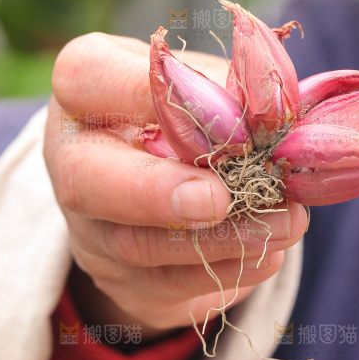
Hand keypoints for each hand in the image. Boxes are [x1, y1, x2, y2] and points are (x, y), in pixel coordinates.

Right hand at [43, 32, 307, 339]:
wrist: (172, 178)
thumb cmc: (192, 110)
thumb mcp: (206, 82)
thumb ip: (227, 89)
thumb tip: (271, 114)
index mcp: (85, 90)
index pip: (88, 75)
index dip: (144, 93)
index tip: (212, 114)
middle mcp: (72, 157)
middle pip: (88, 180)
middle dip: (158, 193)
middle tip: (220, 199)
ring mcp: (91, 226)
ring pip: (140, 244)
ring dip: (221, 238)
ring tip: (286, 223)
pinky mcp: (123, 277)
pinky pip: (172, 284)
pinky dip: (229, 268)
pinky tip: (271, 251)